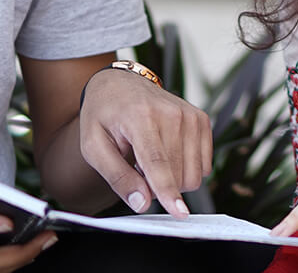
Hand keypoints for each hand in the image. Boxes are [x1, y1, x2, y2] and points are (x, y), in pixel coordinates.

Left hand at [76, 67, 211, 218]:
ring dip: (173, 177)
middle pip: (178, 174)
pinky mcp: (201, 119)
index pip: (157, 162)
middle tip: (138, 167)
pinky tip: (167, 152)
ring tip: (151, 157)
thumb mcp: (94, 147)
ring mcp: (190, 115)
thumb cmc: (104, 116)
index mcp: (140, 118)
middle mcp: (171, 114)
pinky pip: (203, 165)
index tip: (179, 212)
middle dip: (159, 185)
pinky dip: (185, 167)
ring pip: (194, 173)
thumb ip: (117, 177)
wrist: (120, 83)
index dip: (167, 191)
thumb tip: (141, 203)